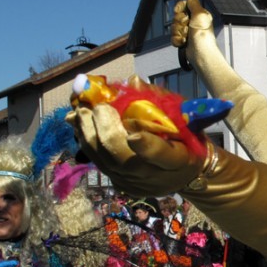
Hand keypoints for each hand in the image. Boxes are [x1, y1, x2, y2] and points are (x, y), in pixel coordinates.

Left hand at [68, 103, 204, 196]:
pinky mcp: (119, 183)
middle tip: (95, 107)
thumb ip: (159, 103)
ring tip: (80, 112)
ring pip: (103, 159)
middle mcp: (153, 175)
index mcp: (178, 158)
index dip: (146, 146)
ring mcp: (133, 182)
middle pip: (121, 156)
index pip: (162, 155)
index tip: (133, 134)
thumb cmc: (186, 140)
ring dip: (87, 132)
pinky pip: (98, 162)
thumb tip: (132, 82)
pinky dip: (87, 141)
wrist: (185, 175)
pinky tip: (81, 125)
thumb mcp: (183, 120)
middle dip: (103, 128)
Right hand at [171, 0, 211, 50]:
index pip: (183, 5)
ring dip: (178, 32)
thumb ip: (194, 3)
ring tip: (186, 37)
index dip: (179, 8)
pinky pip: (173, 37)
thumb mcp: (200, 15)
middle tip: (187, 27)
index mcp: (198, 14)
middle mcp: (193, 22)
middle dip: (179, 22)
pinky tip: (184, 43)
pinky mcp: (183, 40)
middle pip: (177, 16)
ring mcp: (187, 31)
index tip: (178, 11)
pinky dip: (177, 40)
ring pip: (174, 27)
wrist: (200, 54)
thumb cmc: (203, 35)